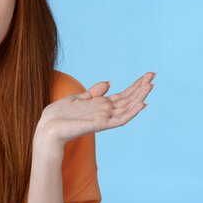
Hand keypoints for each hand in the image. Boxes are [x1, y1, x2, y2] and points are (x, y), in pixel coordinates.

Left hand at [37, 71, 155, 145]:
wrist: (48, 128)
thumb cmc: (59, 114)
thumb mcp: (78, 97)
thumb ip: (94, 92)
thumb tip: (109, 82)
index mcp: (101, 104)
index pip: (124, 94)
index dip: (136, 85)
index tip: (148, 75)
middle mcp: (106, 111)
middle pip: (128, 98)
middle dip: (141, 87)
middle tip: (154, 74)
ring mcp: (104, 118)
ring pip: (127, 107)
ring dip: (139, 96)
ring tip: (151, 85)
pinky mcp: (99, 124)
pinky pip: (119, 119)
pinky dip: (131, 113)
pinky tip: (141, 104)